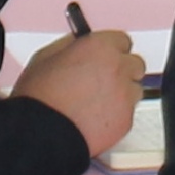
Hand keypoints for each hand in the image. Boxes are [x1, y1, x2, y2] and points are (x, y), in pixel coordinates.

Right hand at [15, 25, 142, 158]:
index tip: (107, 56)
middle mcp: (118, 68)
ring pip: (134, 89)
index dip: (112, 50)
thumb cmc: (39, 97)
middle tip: (103, 80)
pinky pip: (128, 113)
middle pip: (135, 64)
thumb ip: (70, 45)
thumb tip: (79, 43)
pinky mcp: (127, 120)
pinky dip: (117, 115)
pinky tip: (95, 119)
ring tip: (97, 103)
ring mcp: (125, 95)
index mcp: (99, 47)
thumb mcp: (46, 57)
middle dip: (122, 70)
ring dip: (122, 93)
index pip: (122, 40)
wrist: (42, 134)